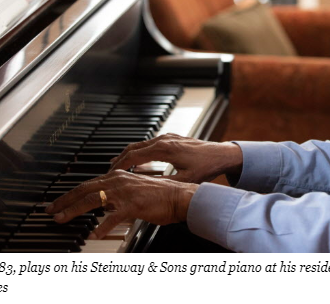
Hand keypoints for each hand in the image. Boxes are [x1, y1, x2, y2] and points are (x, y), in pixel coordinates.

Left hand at [45, 170, 197, 238]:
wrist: (179, 196)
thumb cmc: (159, 196)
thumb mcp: (133, 192)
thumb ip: (116, 196)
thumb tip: (101, 204)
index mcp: (117, 176)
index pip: (87, 185)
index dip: (69, 195)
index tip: (57, 203)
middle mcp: (118, 180)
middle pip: (84, 190)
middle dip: (64, 201)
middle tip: (50, 210)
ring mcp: (124, 192)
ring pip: (92, 200)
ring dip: (74, 210)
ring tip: (62, 219)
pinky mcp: (133, 204)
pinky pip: (112, 217)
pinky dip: (101, 226)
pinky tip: (94, 234)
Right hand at [109, 134, 242, 183]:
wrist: (222, 154)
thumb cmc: (206, 167)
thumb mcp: (186, 180)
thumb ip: (166, 184)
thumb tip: (148, 192)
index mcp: (164, 149)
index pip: (134, 156)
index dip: (119, 166)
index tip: (109, 174)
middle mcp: (164, 140)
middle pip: (133, 148)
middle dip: (118, 159)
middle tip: (107, 171)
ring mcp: (168, 137)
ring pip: (140, 144)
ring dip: (128, 154)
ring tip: (116, 165)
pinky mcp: (172, 138)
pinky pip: (149, 143)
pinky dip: (139, 151)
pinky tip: (137, 160)